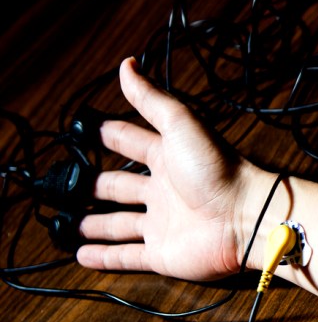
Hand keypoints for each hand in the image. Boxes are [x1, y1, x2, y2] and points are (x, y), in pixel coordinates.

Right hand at [76, 57, 255, 280]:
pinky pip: (127, 256)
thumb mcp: (181, 124)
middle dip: (95, 186)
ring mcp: (161, 224)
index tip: (86, 132)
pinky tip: (82, 254)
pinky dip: (104, 257)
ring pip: (120, 223)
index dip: (109, 136)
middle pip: (120, 187)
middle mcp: (162, 191)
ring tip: (70, 223)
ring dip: (96, 223)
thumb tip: (127, 64)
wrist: (244, 216)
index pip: (129, 143)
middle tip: (68, 185)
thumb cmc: (216, 168)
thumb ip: (150, 99)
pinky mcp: (161, 253)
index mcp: (166, 157)